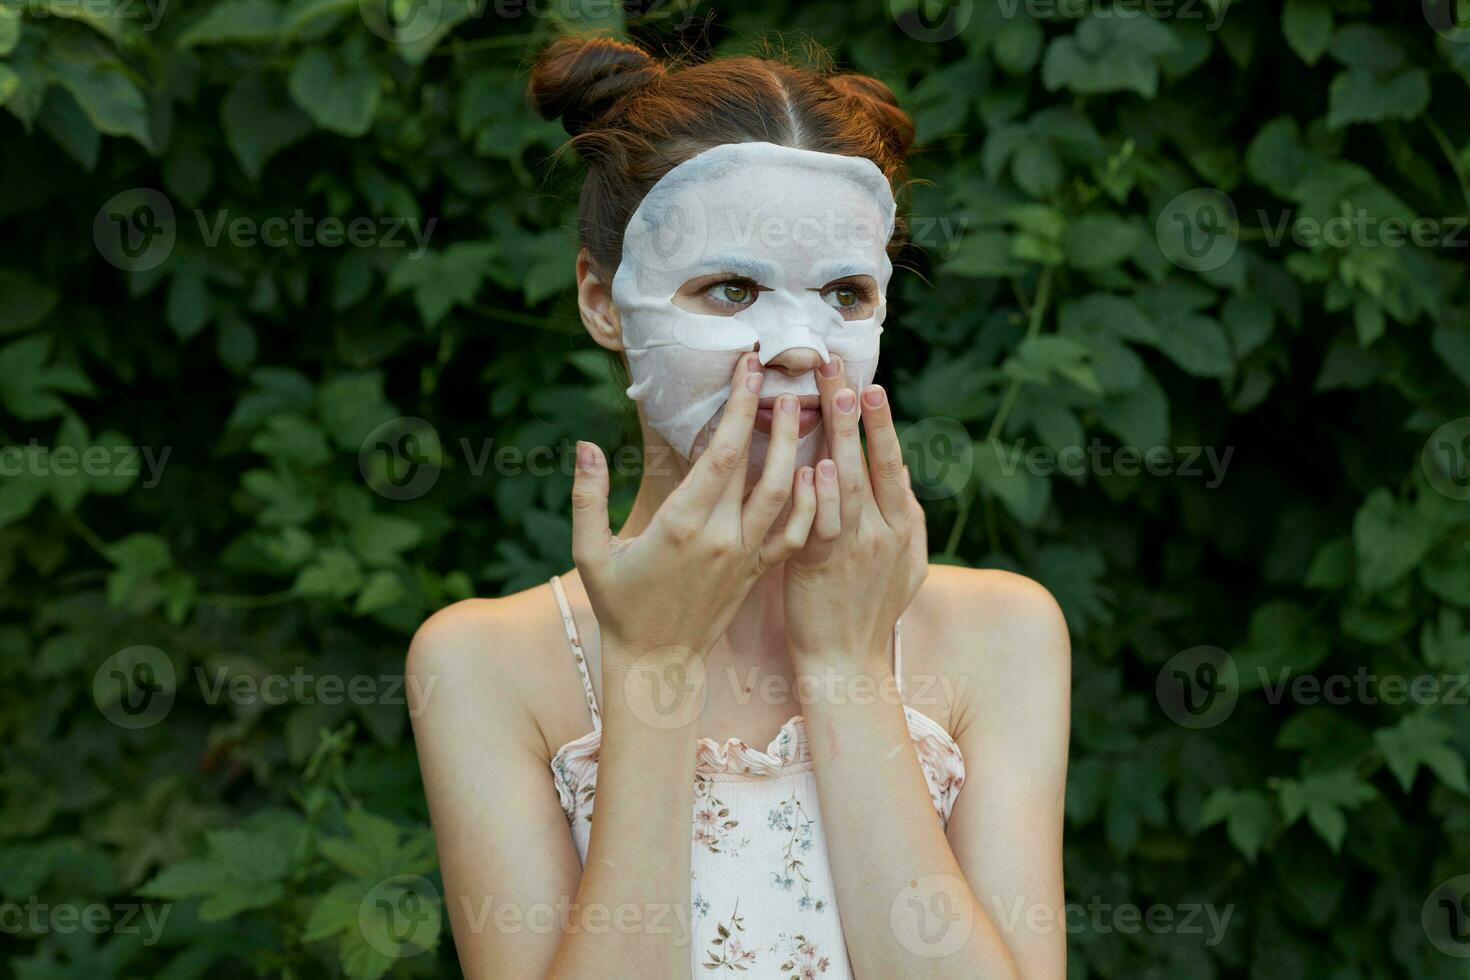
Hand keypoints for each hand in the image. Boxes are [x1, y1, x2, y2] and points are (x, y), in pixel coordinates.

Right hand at [571, 353, 816, 667]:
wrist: (657, 663)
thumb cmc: (619, 606)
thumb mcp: (590, 554)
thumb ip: (587, 498)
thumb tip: (584, 447)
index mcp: (681, 525)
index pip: (719, 455)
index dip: (737, 407)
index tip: (748, 367)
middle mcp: (721, 538)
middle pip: (760, 468)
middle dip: (776, 418)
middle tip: (783, 377)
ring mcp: (745, 556)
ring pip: (785, 496)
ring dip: (798, 450)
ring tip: (804, 410)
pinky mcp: (759, 572)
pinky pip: (796, 533)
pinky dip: (811, 501)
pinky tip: (815, 470)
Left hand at [784, 355, 927, 667]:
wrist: (846, 662)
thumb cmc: (868, 612)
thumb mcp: (904, 567)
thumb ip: (905, 524)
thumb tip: (904, 489)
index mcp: (903, 526)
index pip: (892, 463)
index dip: (882, 424)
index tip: (871, 385)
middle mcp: (884, 531)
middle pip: (870, 459)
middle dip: (856, 410)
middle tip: (840, 368)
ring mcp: (855, 547)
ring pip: (848, 480)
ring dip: (839, 435)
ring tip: (832, 396)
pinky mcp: (822, 564)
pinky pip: (822, 521)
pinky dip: (820, 493)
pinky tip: (813, 464)